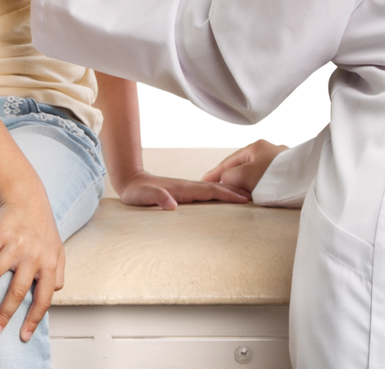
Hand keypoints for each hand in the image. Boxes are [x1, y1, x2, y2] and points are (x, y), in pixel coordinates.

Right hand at [0, 191, 65, 342]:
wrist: (28, 197)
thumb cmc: (42, 226)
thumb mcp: (58, 248)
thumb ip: (59, 271)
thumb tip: (56, 291)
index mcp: (49, 262)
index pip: (44, 297)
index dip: (34, 319)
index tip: (23, 336)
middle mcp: (33, 255)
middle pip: (17, 291)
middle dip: (4, 314)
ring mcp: (16, 244)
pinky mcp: (0, 233)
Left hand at [118, 169, 251, 210]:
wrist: (131, 180)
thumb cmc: (137, 191)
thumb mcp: (144, 196)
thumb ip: (158, 198)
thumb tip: (172, 204)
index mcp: (183, 189)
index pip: (209, 190)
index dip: (226, 194)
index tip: (242, 198)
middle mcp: (187, 186)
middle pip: (215, 187)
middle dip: (234, 191)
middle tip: (253, 196)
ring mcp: (186, 188)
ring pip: (212, 188)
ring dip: (228, 191)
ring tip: (244, 195)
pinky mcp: (184, 192)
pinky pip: (205, 192)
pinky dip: (218, 193)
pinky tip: (222, 197)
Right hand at [200, 136, 290, 194]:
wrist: (311, 178)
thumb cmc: (281, 175)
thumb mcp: (247, 176)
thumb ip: (230, 177)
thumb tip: (225, 181)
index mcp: (254, 144)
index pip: (228, 161)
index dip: (215, 174)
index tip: (204, 182)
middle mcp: (265, 146)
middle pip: (240, 165)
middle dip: (231, 178)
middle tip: (220, 190)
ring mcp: (276, 156)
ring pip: (253, 171)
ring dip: (246, 182)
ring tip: (239, 194)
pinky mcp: (285, 167)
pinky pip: (264, 175)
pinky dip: (259, 183)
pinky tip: (258, 191)